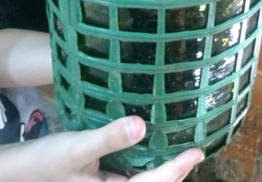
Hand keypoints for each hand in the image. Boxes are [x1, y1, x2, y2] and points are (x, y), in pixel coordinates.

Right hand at [0, 116, 203, 181]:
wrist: (25, 168)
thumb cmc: (50, 160)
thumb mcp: (78, 149)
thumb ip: (109, 138)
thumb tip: (141, 125)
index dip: (176, 169)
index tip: (197, 152)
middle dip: (176, 170)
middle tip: (196, 148)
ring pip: (146, 178)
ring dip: (165, 166)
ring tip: (183, 146)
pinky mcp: (107, 177)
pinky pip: (134, 172)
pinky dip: (148, 160)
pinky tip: (154, 143)